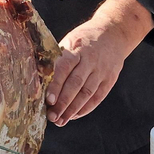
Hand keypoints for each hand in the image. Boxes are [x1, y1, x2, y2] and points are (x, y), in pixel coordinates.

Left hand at [45, 0, 153, 125]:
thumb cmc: (84, 39)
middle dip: (63, 103)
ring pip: (87, 93)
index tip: (48, 100)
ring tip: (61, 121)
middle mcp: (91, 60)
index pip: (65, 68)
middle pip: (76, 84)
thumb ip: (58, 59)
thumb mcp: (70, 41)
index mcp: (77, 48)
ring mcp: (102, 70)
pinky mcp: (110, 79)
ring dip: (73, 109)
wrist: (114, 33)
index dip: (56, 85)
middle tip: (52, 117)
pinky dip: (86, 108)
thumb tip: (39, 78)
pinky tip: (74, 116)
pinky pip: (98, 97)